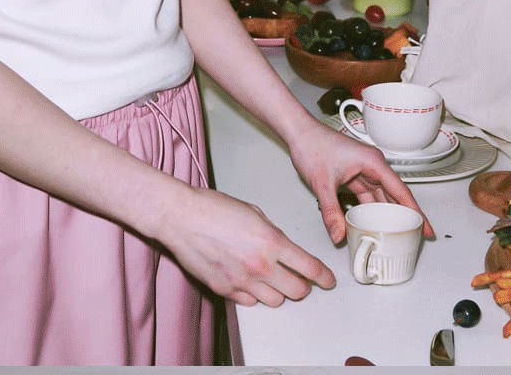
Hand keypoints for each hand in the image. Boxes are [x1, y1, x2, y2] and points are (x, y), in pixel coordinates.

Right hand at [159, 186, 335, 306]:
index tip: (328, 280)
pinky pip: (250, 302)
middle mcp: (260, 266)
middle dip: (303, 285)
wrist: (182, 217)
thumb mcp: (254, 212)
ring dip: (279, 291)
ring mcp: (242, 282)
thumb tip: (282, 248)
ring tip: (272, 277)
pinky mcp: (225, 291)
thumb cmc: (214, 208)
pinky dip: (254, 294)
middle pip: (297, 290)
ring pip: (276, 301)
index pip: (309, 268)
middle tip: (301, 278)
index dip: (323, 277)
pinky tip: (249, 280)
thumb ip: (272, 233)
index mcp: (271, 242)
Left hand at [287, 119, 435, 244]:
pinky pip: (367, 194)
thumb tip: (339, 234)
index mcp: (372, 162)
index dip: (415, 211)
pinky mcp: (353, 173)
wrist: (299, 133)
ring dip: (387, 213)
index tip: (425, 226)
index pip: (400, 190)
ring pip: (381, 195)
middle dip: (405, 214)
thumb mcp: (323, 183)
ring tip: (395, 233)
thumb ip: (331, 212)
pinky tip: (371, 222)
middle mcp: (371, 165)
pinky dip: (370, 208)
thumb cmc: (313, 145)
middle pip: (394, 194)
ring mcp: (362, 169)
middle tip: (416, 235)